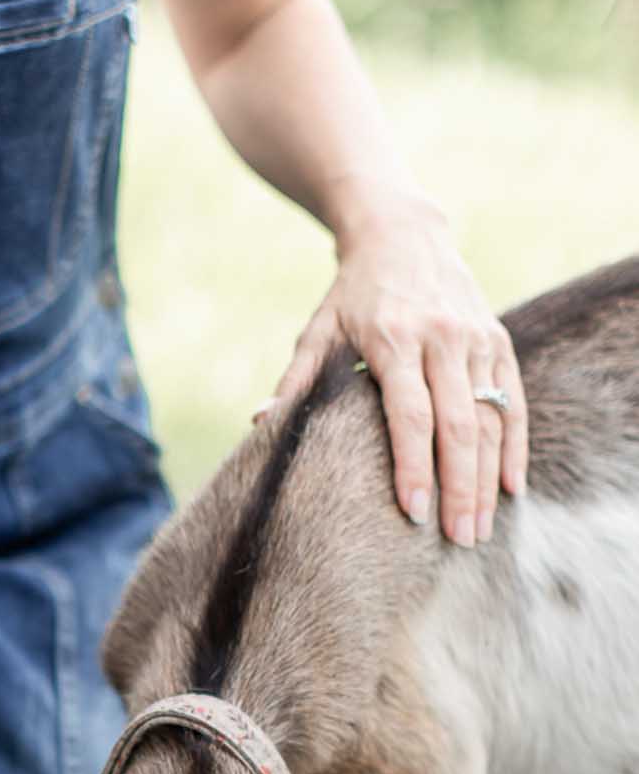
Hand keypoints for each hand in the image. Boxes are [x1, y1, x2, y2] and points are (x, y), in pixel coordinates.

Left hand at [261, 197, 526, 545]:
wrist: (404, 234)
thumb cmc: (351, 294)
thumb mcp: (318, 330)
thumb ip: (296, 381)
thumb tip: (260, 425)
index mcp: (394, 340)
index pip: (410, 414)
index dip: (413, 466)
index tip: (414, 512)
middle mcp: (442, 339)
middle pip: (457, 426)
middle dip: (460, 487)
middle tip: (457, 540)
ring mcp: (476, 339)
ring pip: (490, 418)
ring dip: (487, 478)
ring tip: (479, 529)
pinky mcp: (498, 339)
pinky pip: (512, 400)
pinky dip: (513, 446)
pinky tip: (509, 487)